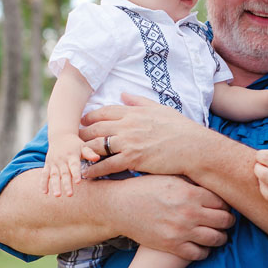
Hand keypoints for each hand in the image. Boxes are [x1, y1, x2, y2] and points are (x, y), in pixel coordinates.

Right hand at [41, 133, 99, 196]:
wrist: (60, 135)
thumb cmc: (75, 144)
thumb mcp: (83, 146)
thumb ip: (89, 153)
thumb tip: (97, 158)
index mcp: (72, 156)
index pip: (74, 165)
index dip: (76, 173)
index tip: (78, 182)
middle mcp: (62, 160)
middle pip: (64, 173)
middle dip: (66, 184)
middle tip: (70, 195)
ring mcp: (53, 163)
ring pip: (53, 175)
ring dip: (55, 186)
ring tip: (58, 195)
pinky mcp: (47, 165)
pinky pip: (44, 175)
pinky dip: (43, 183)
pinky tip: (45, 193)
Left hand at [78, 93, 209, 177]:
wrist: (194, 148)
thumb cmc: (181, 129)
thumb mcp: (160, 109)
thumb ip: (139, 101)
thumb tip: (123, 93)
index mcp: (134, 112)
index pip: (104, 112)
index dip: (89, 117)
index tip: (82, 122)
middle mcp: (127, 126)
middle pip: (95, 128)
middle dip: (81, 135)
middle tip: (72, 142)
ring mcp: (128, 143)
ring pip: (96, 146)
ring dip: (83, 152)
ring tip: (74, 158)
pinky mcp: (132, 159)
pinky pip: (106, 165)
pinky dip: (93, 170)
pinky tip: (86, 175)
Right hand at [119, 174, 234, 259]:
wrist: (120, 206)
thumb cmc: (145, 188)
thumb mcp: (170, 178)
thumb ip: (193, 183)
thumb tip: (214, 182)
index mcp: (191, 193)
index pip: (223, 202)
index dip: (226, 205)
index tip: (224, 207)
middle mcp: (189, 212)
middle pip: (225, 221)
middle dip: (228, 221)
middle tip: (226, 221)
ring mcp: (182, 231)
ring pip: (216, 239)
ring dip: (221, 237)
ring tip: (218, 235)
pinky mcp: (172, 246)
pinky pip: (199, 254)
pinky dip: (205, 251)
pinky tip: (203, 246)